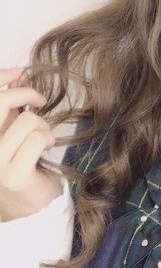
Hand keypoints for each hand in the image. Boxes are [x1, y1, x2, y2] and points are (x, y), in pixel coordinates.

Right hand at [0, 68, 60, 220]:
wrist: (29, 196)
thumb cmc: (22, 155)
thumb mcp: (12, 125)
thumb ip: (12, 102)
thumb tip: (19, 74)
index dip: (1, 76)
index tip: (20, 72)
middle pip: (2, 102)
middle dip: (26, 94)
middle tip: (40, 101)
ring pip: (27, 120)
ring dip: (42, 125)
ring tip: (41, 136)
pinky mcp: (13, 174)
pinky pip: (38, 139)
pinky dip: (48, 139)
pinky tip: (45, 147)